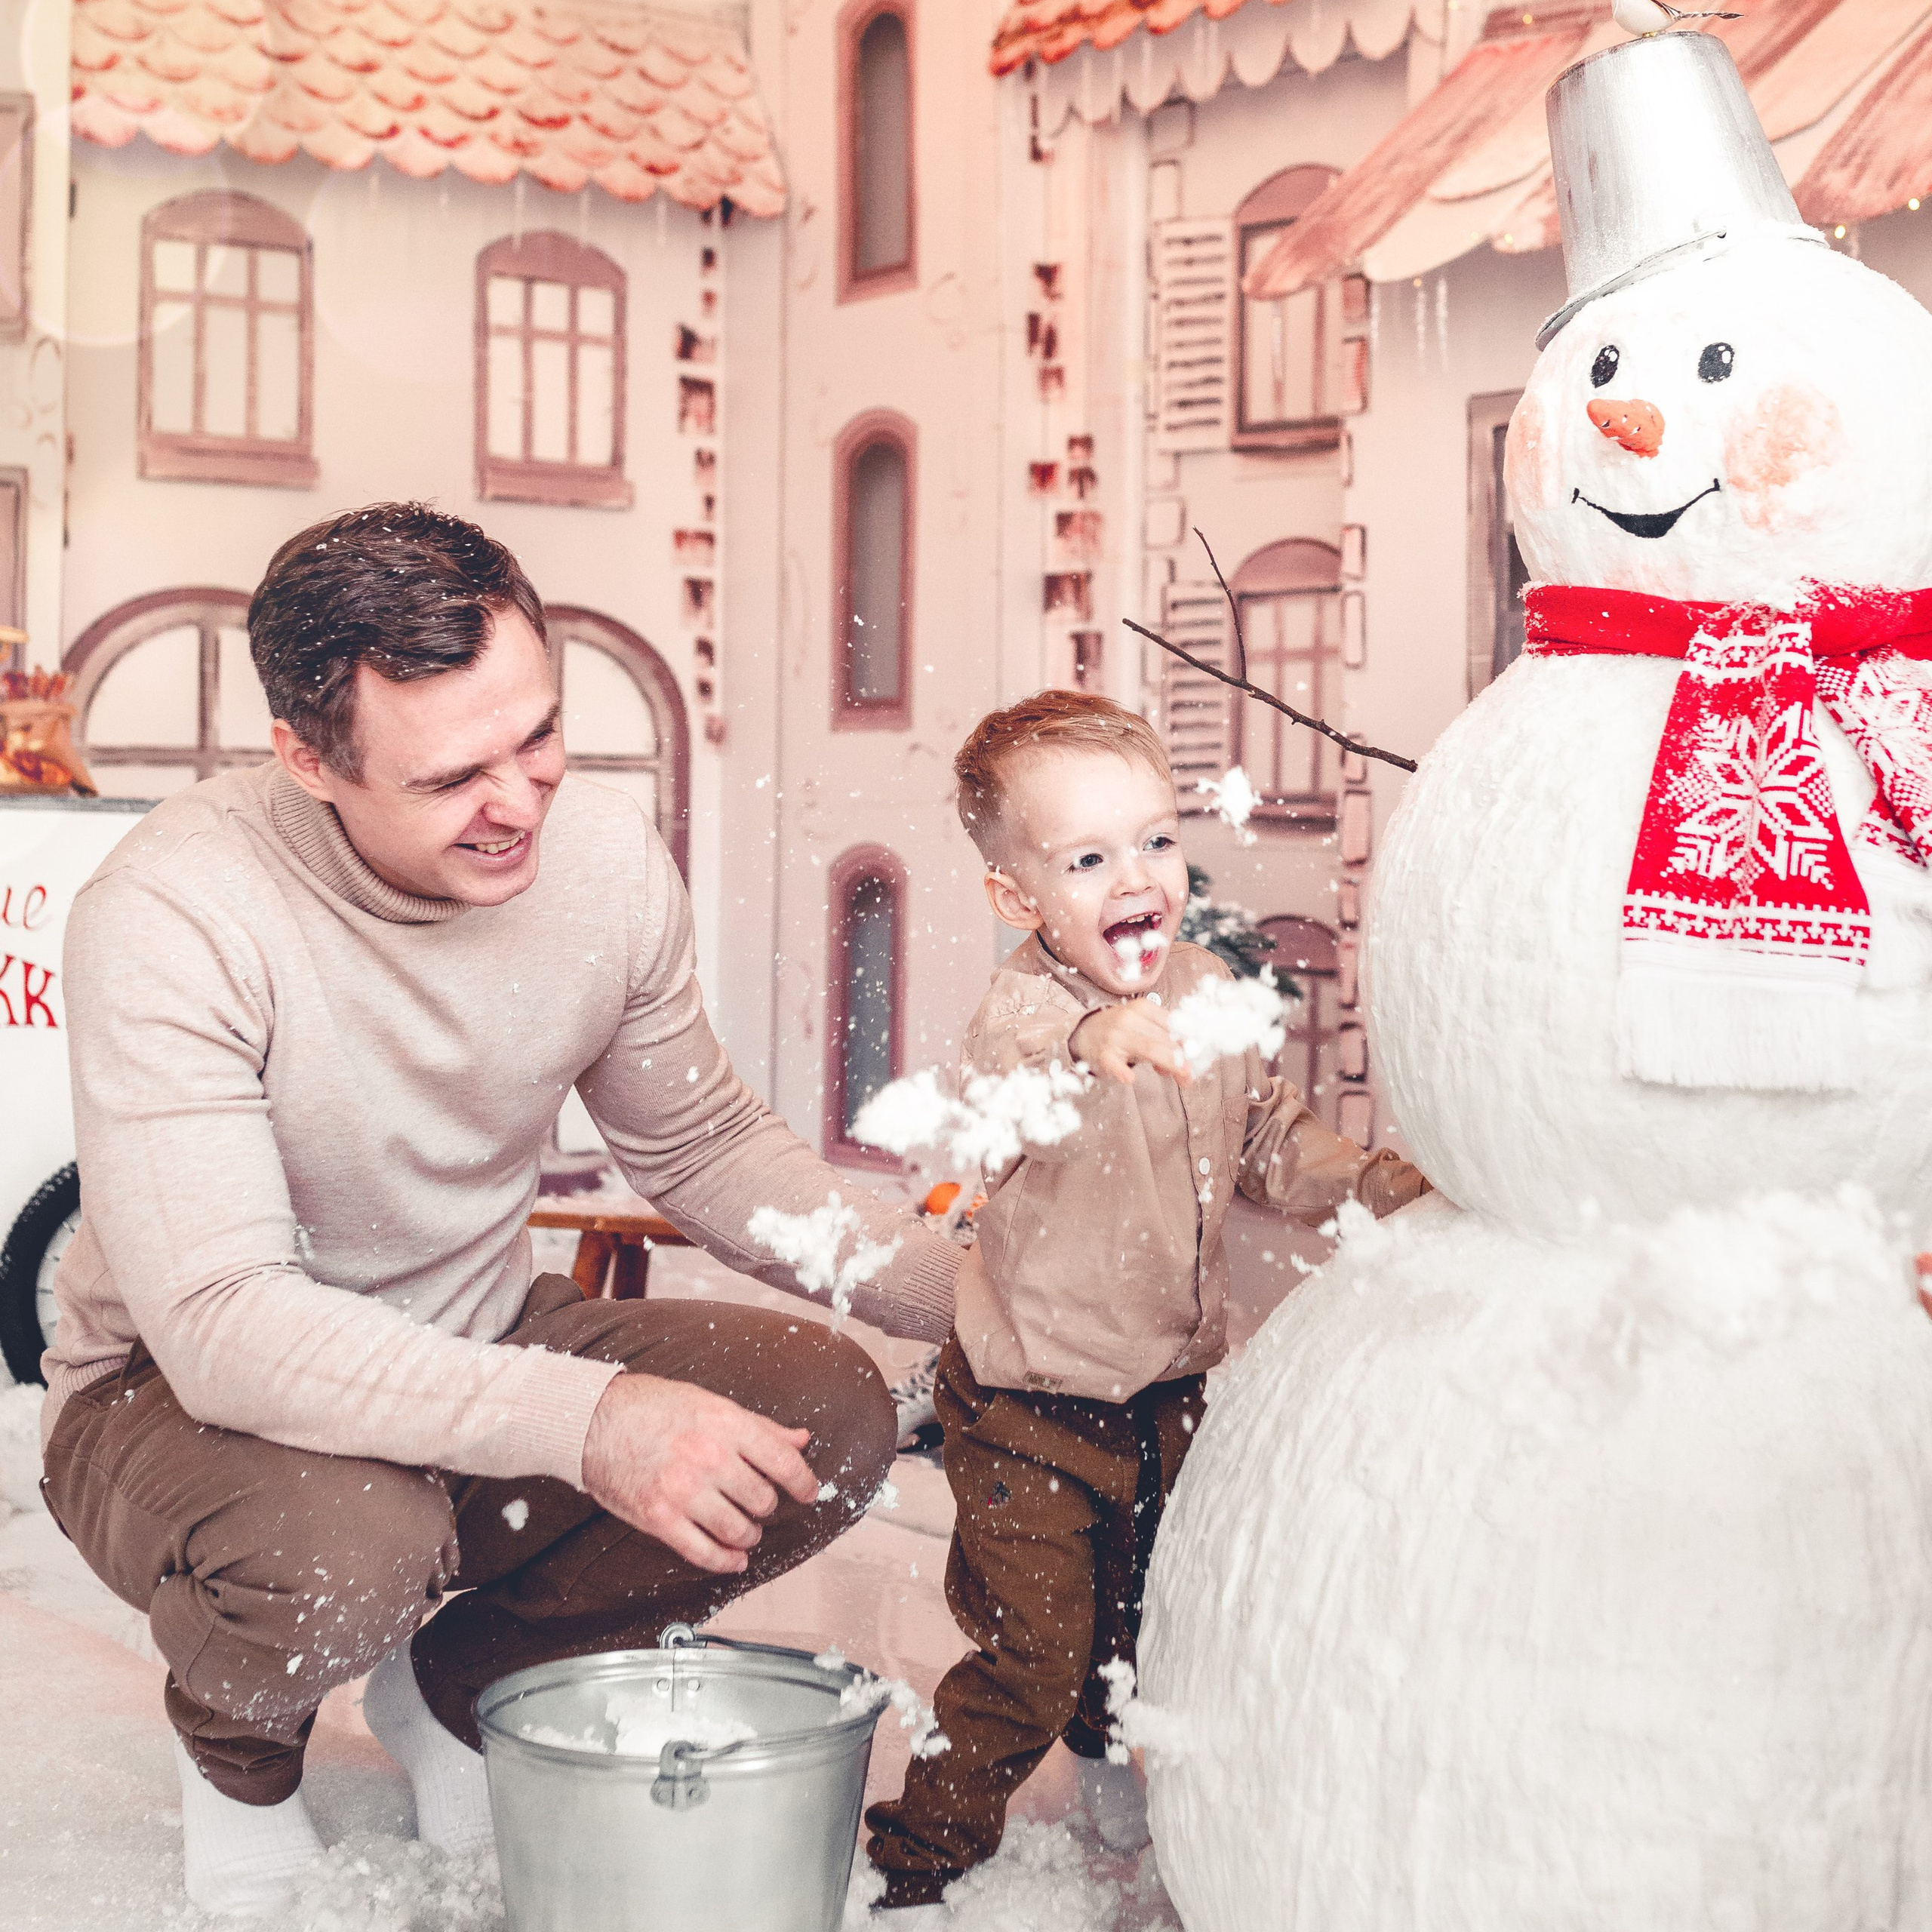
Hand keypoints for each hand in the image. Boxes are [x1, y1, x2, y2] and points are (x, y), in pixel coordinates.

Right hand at [581, 1372, 819, 1573]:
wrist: (593, 1421)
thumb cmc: (652, 1407)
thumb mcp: (711, 1404)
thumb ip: (759, 1426)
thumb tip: (800, 1440)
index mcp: (726, 1424)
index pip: (784, 1462)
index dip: (804, 1483)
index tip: (808, 1493)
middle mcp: (709, 1457)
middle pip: (763, 1500)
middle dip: (767, 1506)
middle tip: (759, 1503)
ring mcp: (683, 1490)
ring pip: (739, 1530)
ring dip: (749, 1535)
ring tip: (746, 1529)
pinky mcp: (659, 1518)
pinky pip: (704, 1552)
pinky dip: (725, 1561)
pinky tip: (733, 1559)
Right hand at [1070, 1001, 1191, 1086]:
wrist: (1084, 1032)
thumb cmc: (1121, 1031)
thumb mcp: (1143, 1027)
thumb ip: (1165, 1040)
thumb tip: (1190, 1059)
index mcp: (1143, 1008)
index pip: (1173, 1025)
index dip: (1190, 1042)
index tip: (1202, 1056)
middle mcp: (1129, 1018)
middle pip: (1164, 1039)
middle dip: (1183, 1059)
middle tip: (1193, 1075)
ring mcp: (1115, 1036)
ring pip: (1148, 1049)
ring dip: (1169, 1065)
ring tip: (1184, 1079)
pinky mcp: (1103, 1054)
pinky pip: (1114, 1063)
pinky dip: (1122, 1071)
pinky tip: (1130, 1079)